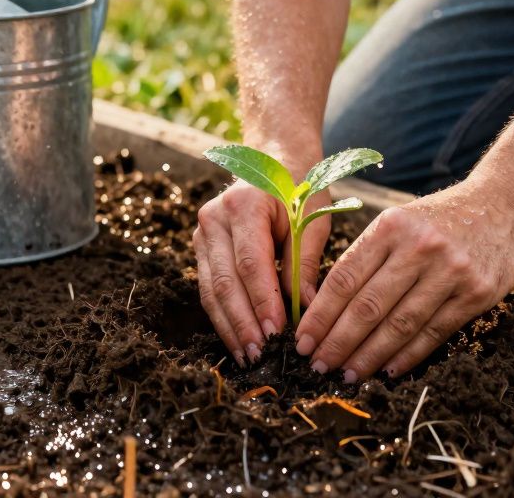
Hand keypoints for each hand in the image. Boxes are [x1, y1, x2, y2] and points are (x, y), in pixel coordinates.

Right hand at [194, 172, 330, 365]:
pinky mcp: (201, 246)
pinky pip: (210, 287)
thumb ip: (305, 264)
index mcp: (244, 204)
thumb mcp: (312, 218)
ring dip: (229, 326)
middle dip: (242, 322)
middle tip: (259, 355)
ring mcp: (202, 232)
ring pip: (212, 289)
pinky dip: (224, 316)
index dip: (262, 301)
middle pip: (225, 280)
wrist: (274, 157)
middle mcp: (215, 218)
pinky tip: (238, 340)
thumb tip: (309, 312)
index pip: (250, 262)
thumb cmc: (299, 186)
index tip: (277, 333)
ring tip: (247, 357)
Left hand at [294, 183, 513, 381]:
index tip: (302, 341)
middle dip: (338, 342)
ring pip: (399, 325)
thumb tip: (324, 306)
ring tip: (348, 374)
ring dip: (369, 356)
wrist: (504, 206)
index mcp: (391, 226)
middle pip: (368, 306)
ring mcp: (450, 272)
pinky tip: (387, 371)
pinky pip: (433, 333)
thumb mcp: (399, 221)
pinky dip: (407, 356)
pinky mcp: (476, 294)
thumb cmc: (439, 218)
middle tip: (317, 366)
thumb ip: (366, 256)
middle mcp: (419, 247)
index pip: (345, 278)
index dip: (320, 315)